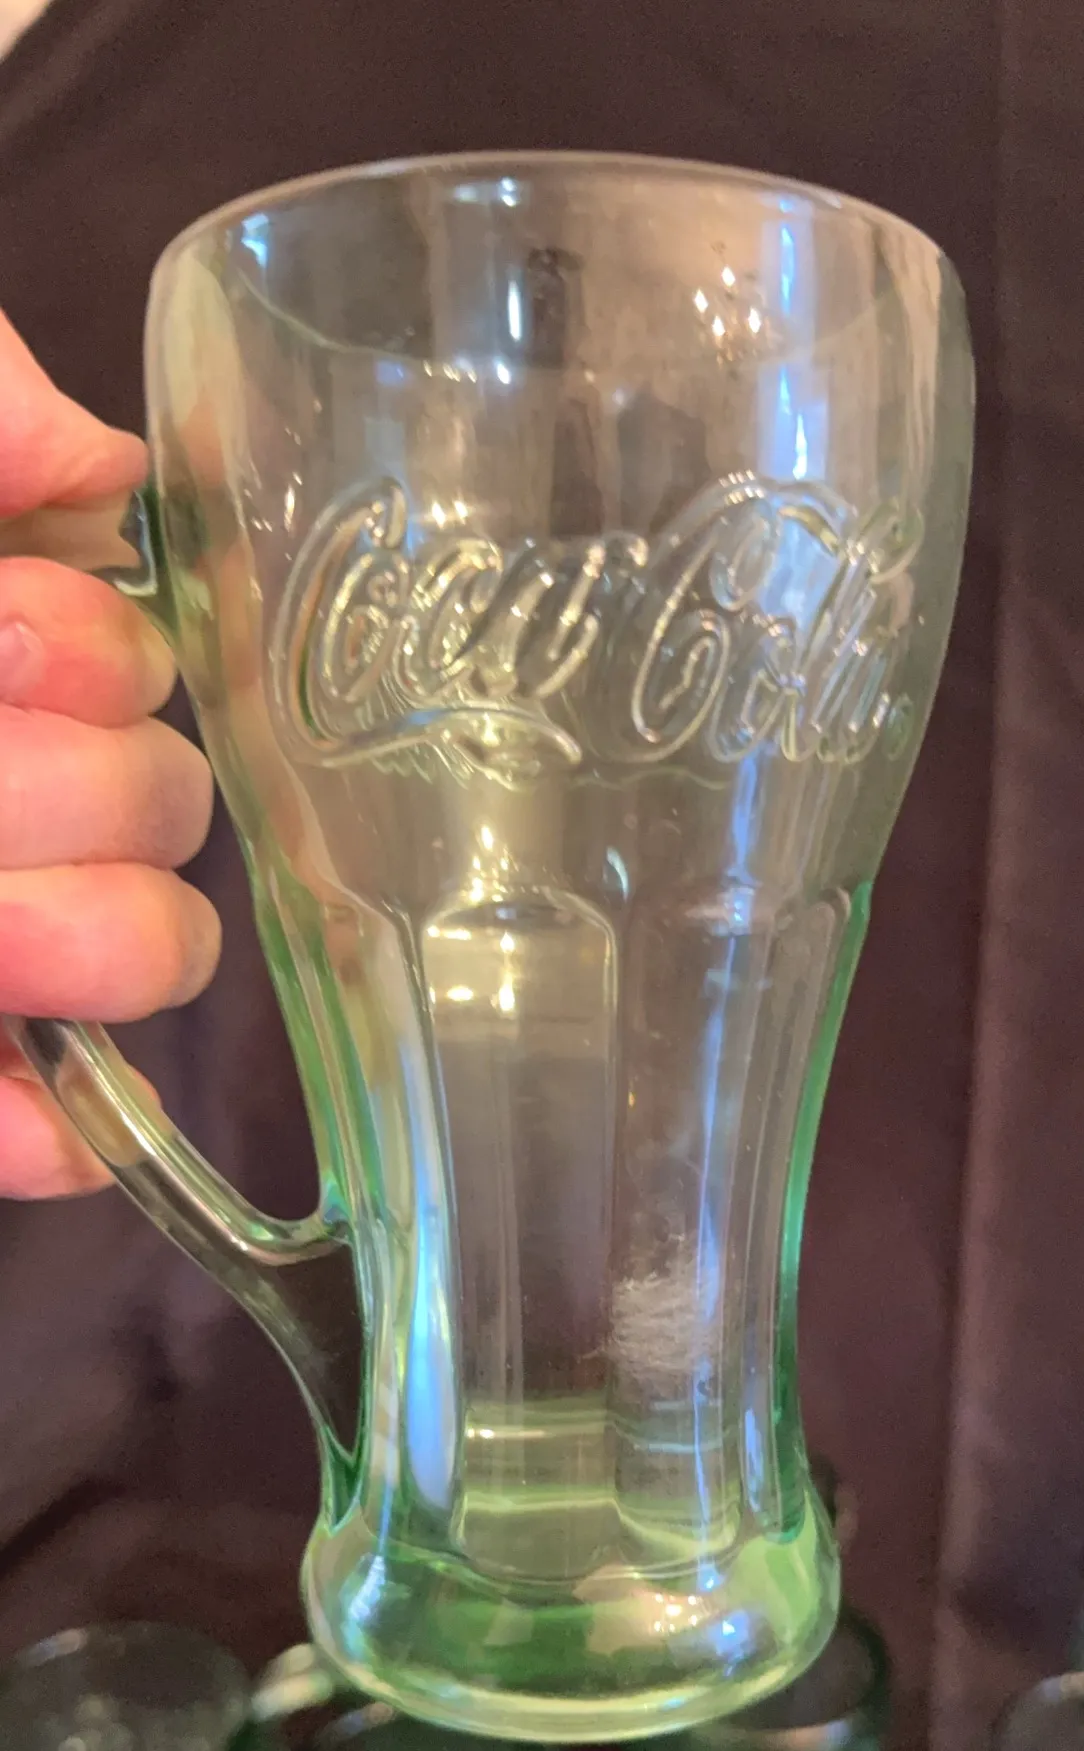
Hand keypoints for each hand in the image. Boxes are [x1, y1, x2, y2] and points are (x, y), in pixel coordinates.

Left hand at [0, 311, 218, 1196]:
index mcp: (2, 662)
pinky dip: (42, 1126)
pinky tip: (66, 1127)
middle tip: (9, 740)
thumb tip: (111, 470)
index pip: (112, 662)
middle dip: (94, 785)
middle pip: (155, 811)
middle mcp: (9, 785)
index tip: (27, 630)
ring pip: (131, 953)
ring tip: (20, 907)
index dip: (86, 655)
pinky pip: (8, 1108)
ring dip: (100, 933)